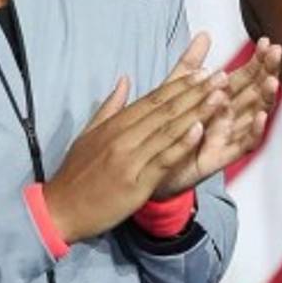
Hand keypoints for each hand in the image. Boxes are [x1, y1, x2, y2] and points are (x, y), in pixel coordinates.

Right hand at [43, 41, 228, 242]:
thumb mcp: (88, 134)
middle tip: (221, 76)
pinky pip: (163, 159)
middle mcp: (124, 137)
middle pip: (166, 110)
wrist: (60, 210)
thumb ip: (110, 107)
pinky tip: (200, 130)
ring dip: (197, 112)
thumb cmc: (76, 174)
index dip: (180, 85)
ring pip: (169, 130)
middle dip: (196, 92)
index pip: (154, 99)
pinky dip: (182, 144)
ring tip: (220, 96)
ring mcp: (131, 159)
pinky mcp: (136, 183)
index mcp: (115, 124)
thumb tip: (125, 80)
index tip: (203, 72)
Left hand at [153, 35, 281, 197]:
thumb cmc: (166, 129)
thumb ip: (191, 64)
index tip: (267, 42)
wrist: (149, 165)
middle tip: (277, 53)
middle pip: (255, 92)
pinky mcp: (220, 157)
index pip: (246, 76)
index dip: (258, 60)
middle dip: (267, 72)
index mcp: (222, 100)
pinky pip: (243, 145)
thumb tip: (205, 34)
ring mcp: (228, 136)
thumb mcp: (176, 90)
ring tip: (272, 81)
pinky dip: (253, 132)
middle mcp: (230, 117)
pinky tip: (260, 117)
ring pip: (254, 116)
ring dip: (265, 99)